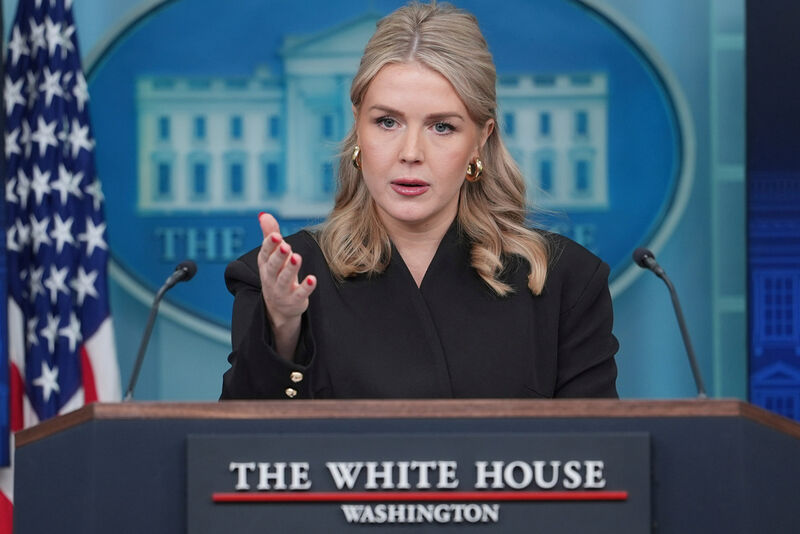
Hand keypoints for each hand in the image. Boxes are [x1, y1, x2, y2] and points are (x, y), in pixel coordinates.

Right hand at [257, 213, 315, 358]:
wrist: (278, 308)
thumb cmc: (276, 274)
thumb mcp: (272, 256)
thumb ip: (270, 235)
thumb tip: (263, 214)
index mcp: (265, 265)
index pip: (265, 253)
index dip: (269, 245)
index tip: (276, 235)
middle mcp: (271, 278)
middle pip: (273, 266)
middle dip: (279, 256)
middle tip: (285, 245)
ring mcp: (282, 291)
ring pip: (284, 279)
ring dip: (291, 269)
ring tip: (297, 257)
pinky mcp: (294, 300)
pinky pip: (299, 294)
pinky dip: (305, 287)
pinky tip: (312, 279)